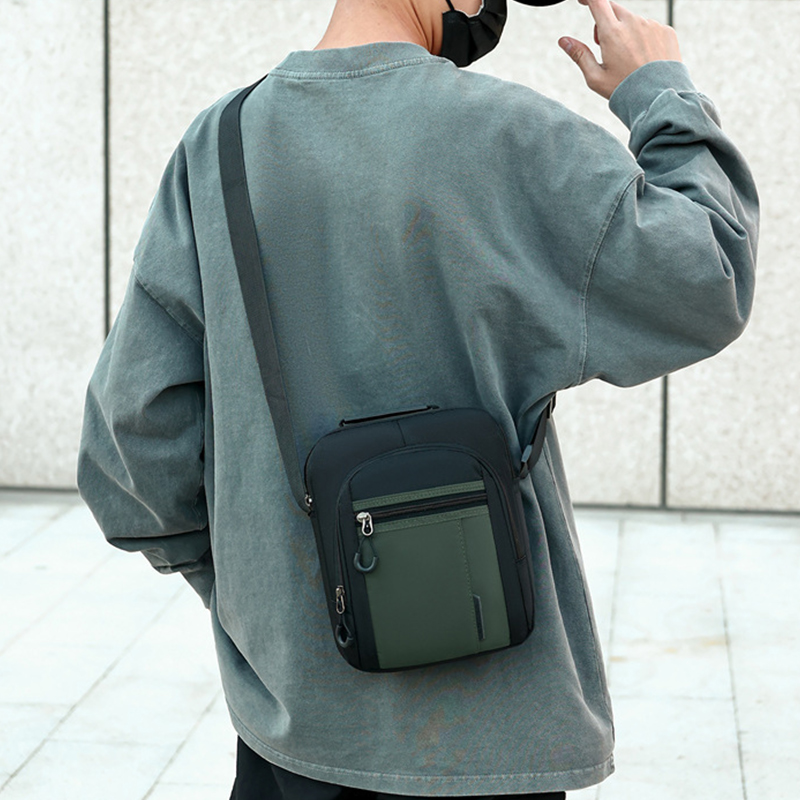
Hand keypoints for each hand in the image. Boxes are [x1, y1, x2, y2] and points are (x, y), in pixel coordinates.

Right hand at [558, 0, 681, 99]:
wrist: (658, 98)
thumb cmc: (625, 90)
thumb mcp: (596, 78)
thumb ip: (580, 55)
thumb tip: (564, 41)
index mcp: (613, 34)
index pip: (597, 2)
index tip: (583, 1)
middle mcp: (633, 23)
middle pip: (613, 8)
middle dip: (605, 21)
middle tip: (604, 45)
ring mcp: (651, 25)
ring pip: (632, 20)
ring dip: (625, 31)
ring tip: (628, 59)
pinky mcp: (666, 30)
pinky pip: (650, 27)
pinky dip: (643, 37)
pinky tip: (644, 59)